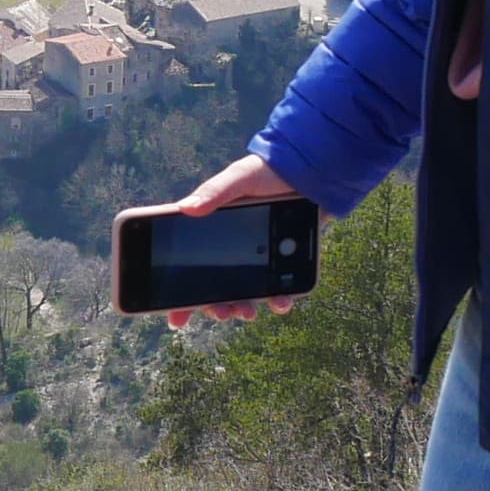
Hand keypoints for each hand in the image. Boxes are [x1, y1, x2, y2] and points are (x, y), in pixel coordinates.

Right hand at [151, 152, 300, 322]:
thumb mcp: (239, 178)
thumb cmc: (269, 172)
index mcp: (211, 229)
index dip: (181, 296)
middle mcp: (232, 248)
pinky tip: (279, 303)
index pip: (188, 265)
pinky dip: (277, 300)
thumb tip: (185, 208)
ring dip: (242, 307)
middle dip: (215, 307)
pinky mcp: (283, 263)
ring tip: (248, 312)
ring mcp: (258, 258)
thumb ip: (215, 192)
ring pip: (244, 293)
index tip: (176, 318)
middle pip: (215, 287)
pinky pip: (278, 289)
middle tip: (220, 313)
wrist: (313, 174)